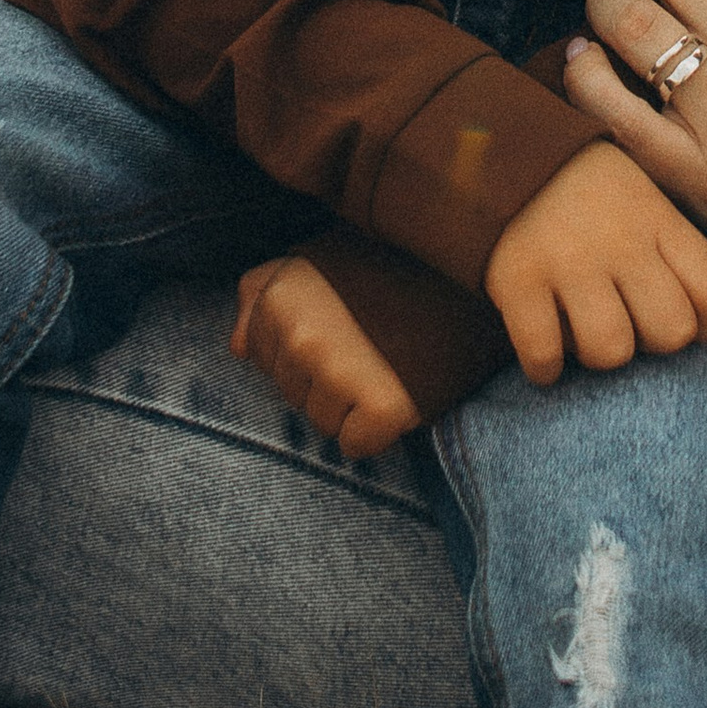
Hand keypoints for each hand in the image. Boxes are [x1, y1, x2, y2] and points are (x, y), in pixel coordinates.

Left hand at [232, 249, 421, 459]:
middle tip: (369, 347)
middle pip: (292, 394)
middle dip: (325, 381)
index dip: (301, 350)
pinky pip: (355, 446)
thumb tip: (237, 347)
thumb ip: (264, 292)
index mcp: (279, 298)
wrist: (469, 275)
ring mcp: (339, 373)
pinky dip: (376, 432)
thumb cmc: (389, 267)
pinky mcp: (380, 408)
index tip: (340, 329)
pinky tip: (397, 391)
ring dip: (350, 406)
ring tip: (385, 364)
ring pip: (321, 423)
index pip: (260, 359)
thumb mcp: (316, 260)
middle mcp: (301, 337)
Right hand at [482, 141, 706, 387]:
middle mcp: (621, 240)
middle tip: (626, 326)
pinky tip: (543, 354)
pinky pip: (544, 355)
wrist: (499, 146)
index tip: (685, 324)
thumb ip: (668, 246)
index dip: (706, 324)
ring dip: (596, 355)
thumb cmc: (582, 188)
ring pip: (612, 352)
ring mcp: (569, 261)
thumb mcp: (640, 195)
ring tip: (580, 333)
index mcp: (657, 217)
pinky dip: (544, 369)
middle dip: (651, 343)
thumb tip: (695, 322)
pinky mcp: (517, 279)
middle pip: (671, 332)